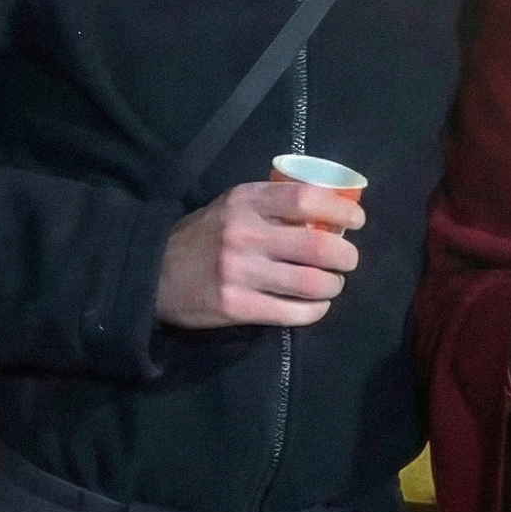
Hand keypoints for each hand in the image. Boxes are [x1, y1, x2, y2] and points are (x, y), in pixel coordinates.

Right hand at [154, 181, 362, 328]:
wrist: (154, 273)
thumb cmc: (205, 236)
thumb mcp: (233, 205)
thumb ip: (273, 205)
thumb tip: (329, 213)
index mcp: (246, 200)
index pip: (305, 199)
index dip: (340, 210)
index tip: (356, 220)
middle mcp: (244, 233)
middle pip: (316, 246)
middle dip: (345, 256)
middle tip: (349, 260)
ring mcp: (240, 272)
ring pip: (309, 283)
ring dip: (332, 286)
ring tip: (332, 284)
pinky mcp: (236, 306)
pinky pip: (291, 312)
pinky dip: (314, 311)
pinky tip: (316, 306)